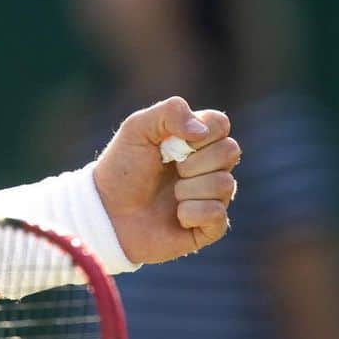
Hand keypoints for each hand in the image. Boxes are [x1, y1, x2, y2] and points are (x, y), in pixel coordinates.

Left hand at [92, 96, 238, 264]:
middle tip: (170, 168)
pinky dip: (192, 213)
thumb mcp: (136, 129)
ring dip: (189, 189)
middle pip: (230, 151)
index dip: (202, 132)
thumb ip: (169, 113)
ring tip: (170, 194)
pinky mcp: (209, 225)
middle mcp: (208, 166)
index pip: (220, 124)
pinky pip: (218, 214)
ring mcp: (211, 195)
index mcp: (194, 139)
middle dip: (194, 161)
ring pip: (225, 184)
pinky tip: (176, 216)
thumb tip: (201, 130)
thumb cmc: (121, 169)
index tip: (173, 142)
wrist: (107, 213)